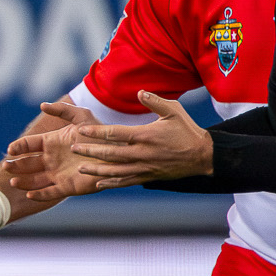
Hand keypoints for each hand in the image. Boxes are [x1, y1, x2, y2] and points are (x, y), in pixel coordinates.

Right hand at [3, 100, 105, 201]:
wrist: (117, 152)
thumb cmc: (100, 133)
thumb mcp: (82, 116)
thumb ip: (63, 110)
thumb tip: (42, 105)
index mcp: (50, 143)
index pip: (28, 146)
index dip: (18, 147)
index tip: (11, 150)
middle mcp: (51, 160)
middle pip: (27, 164)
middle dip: (15, 166)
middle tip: (7, 166)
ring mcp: (57, 174)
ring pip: (34, 180)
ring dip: (22, 182)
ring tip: (13, 181)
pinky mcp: (66, 187)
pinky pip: (49, 193)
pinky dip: (38, 195)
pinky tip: (29, 194)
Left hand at [62, 92, 213, 185]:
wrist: (202, 156)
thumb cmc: (186, 130)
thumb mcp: (174, 111)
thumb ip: (155, 101)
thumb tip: (139, 92)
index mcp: (145, 135)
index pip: (115, 133)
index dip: (96, 132)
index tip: (80, 131)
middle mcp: (142, 153)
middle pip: (110, 153)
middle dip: (90, 151)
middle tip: (73, 149)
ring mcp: (144, 167)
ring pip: (115, 171)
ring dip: (96, 170)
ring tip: (80, 168)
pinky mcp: (148, 176)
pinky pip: (126, 181)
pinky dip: (111, 183)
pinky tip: (98, 184)